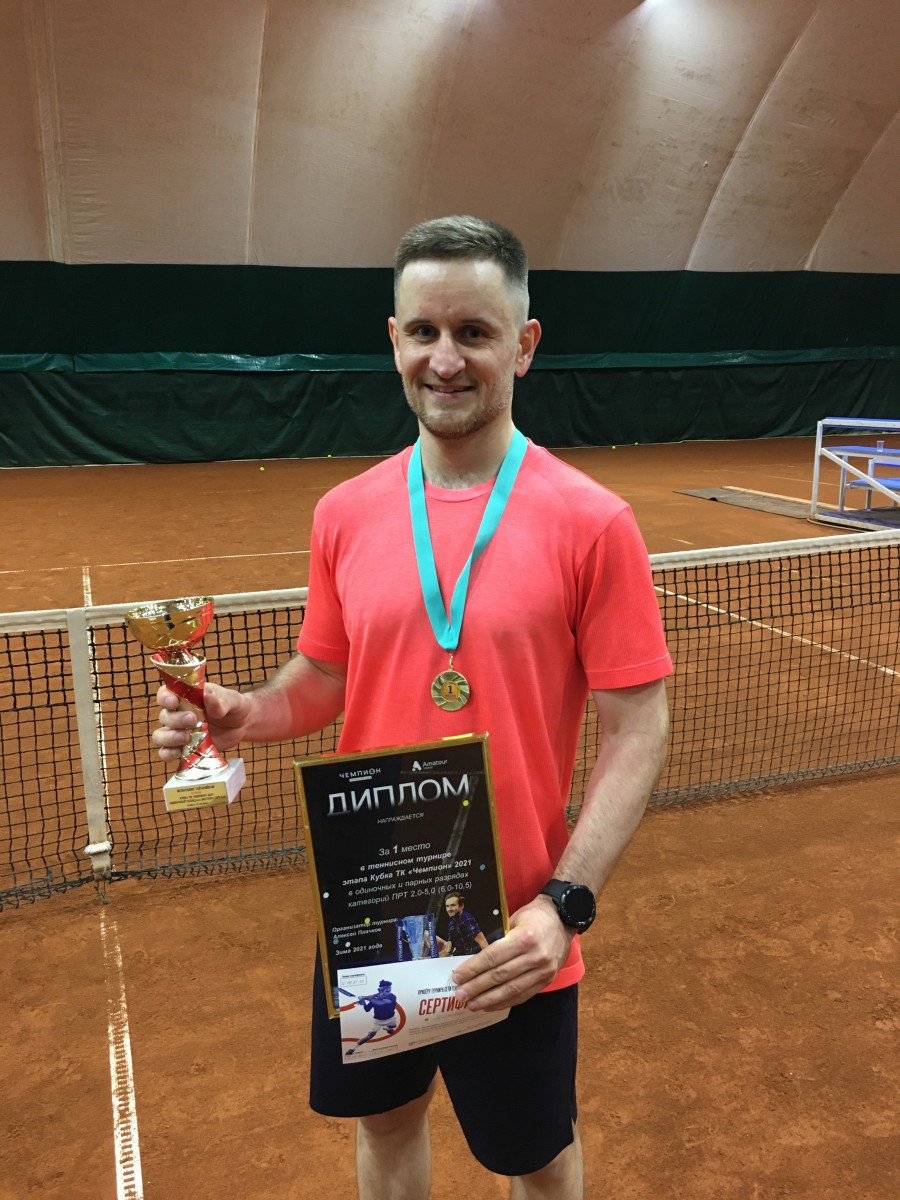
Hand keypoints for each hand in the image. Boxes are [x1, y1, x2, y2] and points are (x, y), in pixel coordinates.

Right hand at [151, 681, 252, 761]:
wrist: (242, 725)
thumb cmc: (233, 706)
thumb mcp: (231, 700)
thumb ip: (219, 701)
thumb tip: (208, 696)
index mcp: (185, 696)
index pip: (165, 694)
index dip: (165, 698)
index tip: (174, 702)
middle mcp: (177, 713)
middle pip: (164, 716)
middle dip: (175, 719)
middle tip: (193, 720)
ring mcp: (178, 732)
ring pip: (160, 736)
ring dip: (169, 738)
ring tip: (186, 738)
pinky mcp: (183, 748)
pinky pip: (166, 752)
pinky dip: (168, 754)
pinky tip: (178, 753)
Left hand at [450, 896, 573, 1011]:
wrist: (564, 919)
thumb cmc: (535, 916)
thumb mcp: (514, 919)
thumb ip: (498, 938)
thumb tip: (474, 957)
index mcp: (524, 938)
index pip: (493, 957)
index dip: (473, 969)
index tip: (458, 977)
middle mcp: (535, 956)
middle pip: (500, 976)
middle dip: (477, 987)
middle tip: (460, 995)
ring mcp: (543, 971)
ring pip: (511, 990)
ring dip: (489, 1000)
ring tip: (472, 1004)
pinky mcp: (547, 980)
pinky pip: (523, 995)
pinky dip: (505, 1002)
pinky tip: (491, 1005)